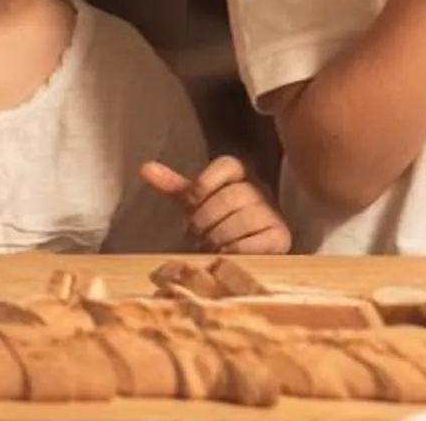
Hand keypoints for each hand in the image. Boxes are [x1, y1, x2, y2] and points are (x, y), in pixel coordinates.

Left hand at [140, 156, 290, 254]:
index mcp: (242, 175)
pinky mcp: (281, 238)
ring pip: (240, 220)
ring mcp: (274, 214)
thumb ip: (174, 185)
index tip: (193, 202)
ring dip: (218, 238)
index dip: (205, 184)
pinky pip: (253, 243)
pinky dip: (234, 251)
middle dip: (206, 219)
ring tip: (213, 247)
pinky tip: (228, 255)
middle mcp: (261, 190)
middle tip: (199, 235)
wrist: (240, 259)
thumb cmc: (215, 227)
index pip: (228, 165)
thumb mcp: (195, 205)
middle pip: (230, 195)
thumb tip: (144, 167)